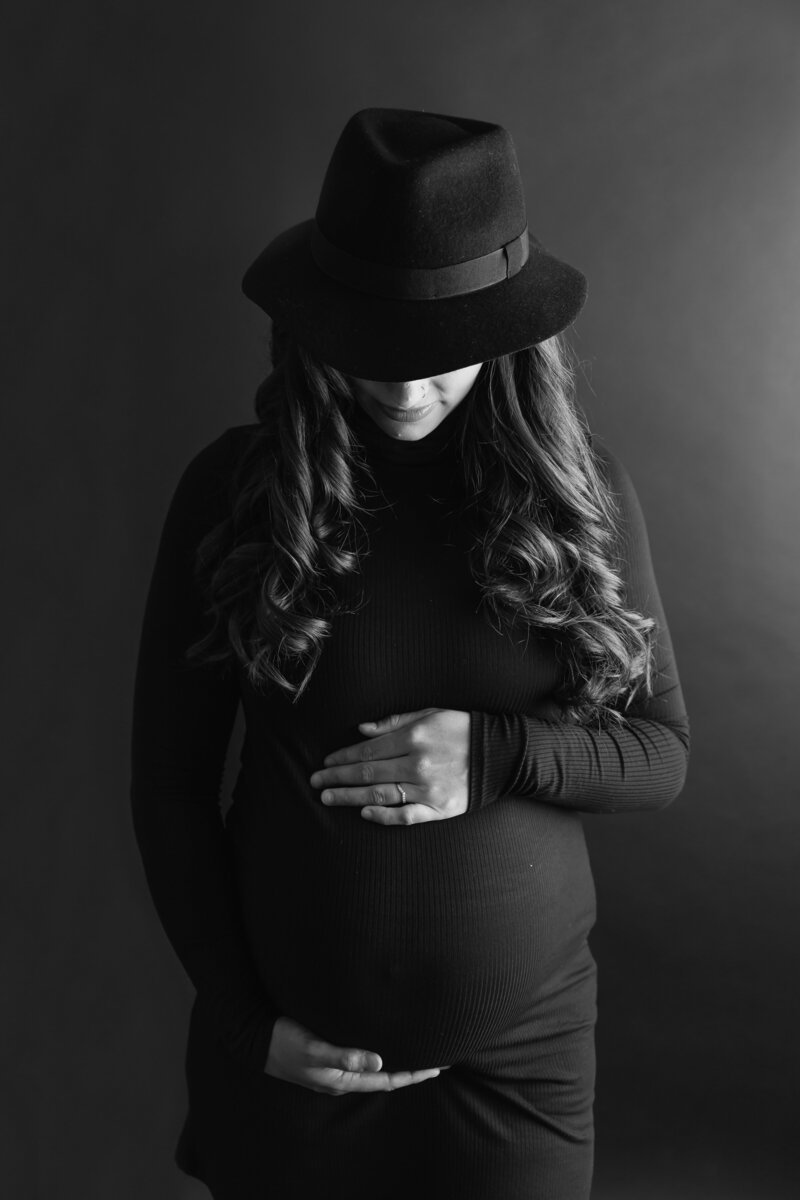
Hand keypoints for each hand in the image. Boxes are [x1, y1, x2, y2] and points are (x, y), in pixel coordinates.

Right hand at [265, 1016, 442, 1094]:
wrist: (254, 1038)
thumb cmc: (284, 1042)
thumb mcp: (314, 1049)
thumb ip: (344, 1055)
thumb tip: (379, 1061)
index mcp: (340, 1080)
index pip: (385, 1080)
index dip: (412, 1075)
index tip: (436, 1068)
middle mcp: (340, 1078)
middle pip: (383, 1078)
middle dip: (409, 1071)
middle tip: (436, 1062)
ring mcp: (332, 1070)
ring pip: (372, 1070)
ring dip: (394, 1063)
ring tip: (416, 1054)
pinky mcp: (326, 1057)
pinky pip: (359, 1061)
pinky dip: (376, 1056)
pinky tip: (382, 1046)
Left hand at [309, 708, 469, 824]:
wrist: (501, 754)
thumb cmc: (462, 729)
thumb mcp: (430, 713)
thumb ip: (394, 722)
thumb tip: (360, 730)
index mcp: (415, 738)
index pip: (368, 750)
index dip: (343, 757)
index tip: (326, 762)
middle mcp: (418, 765)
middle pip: (368, 774)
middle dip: (337, 778)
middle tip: (315, 782)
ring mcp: (428, 790)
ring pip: (380, 796)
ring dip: (350, 798)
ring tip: (328, 798)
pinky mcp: (439, 809)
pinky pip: (406, 816)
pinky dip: (383, 816)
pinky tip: (364, 813)